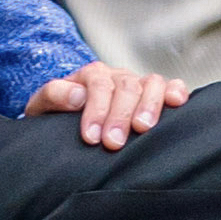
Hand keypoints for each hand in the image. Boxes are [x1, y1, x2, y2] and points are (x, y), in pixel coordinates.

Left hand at [24, 62, 187, 151]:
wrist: (66, 120)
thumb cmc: (56, 116)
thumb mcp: (42, 106)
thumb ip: (53, 95)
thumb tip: (77, 96)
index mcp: (90, 76)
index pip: (97, 85)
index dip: (96, 110)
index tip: (92, 137)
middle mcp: (116, 76)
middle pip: (126, 86)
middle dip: (120, 115)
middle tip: (113, 143)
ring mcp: (138, 84)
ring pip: (151, 83)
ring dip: (149, 105)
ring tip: (143, 128)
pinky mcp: (155, 95)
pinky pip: (171, 86)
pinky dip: (176, 91)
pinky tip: (177, 103)